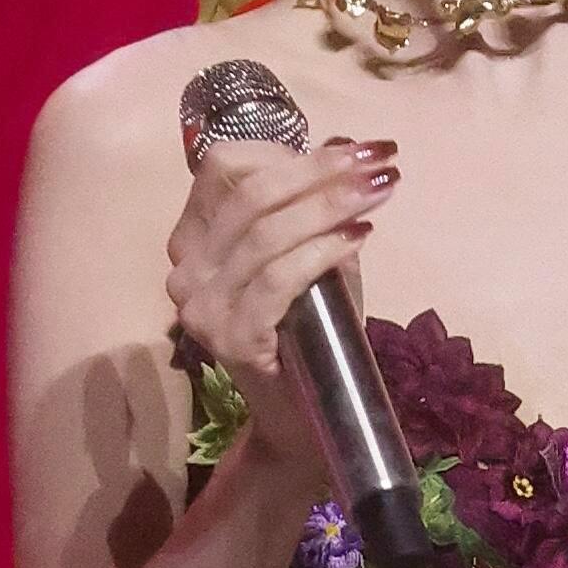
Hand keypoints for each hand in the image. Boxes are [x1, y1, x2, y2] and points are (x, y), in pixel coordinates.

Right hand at [165, 131, 399, 472]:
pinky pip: (277, 281)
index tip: (355, 150)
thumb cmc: (313, 335)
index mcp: (196, 239)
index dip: (289, 151)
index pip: (225, 169)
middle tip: (380, 160)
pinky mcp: (230, 339)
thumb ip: (319, 209)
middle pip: (250, 195)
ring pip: (265, 234)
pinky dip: (322, 252)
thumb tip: (344, 146)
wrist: (306, 421)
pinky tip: (359, 236)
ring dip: (331, 205)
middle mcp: (187, 270)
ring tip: (381, 190)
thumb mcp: (317, 259)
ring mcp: (202, 307)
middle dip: (323, 171)